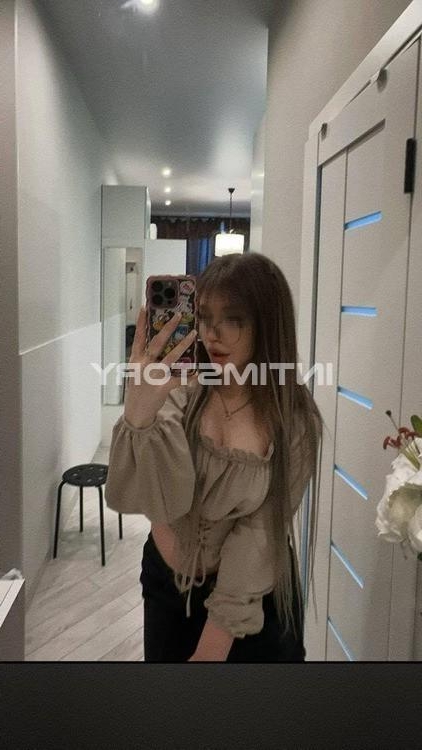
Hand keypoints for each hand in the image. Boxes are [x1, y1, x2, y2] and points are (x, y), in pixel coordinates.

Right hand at [124, 306, 196, 427]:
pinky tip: (199, 371)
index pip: (138, 337)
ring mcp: (153, 376)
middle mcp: (143, 365)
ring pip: (170, 357)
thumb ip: (144, 357)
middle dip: (168, 328)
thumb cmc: (138, 389)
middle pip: (157, 343)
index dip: (141, 322)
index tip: (146, 307)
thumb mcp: (136, 371)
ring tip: (194, 334)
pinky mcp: (162, 387)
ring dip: (183, 344)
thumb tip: (157, 342)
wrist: (137, 412)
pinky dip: (190, 376)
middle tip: (178, 315)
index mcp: (136, 359)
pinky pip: (180, 379)